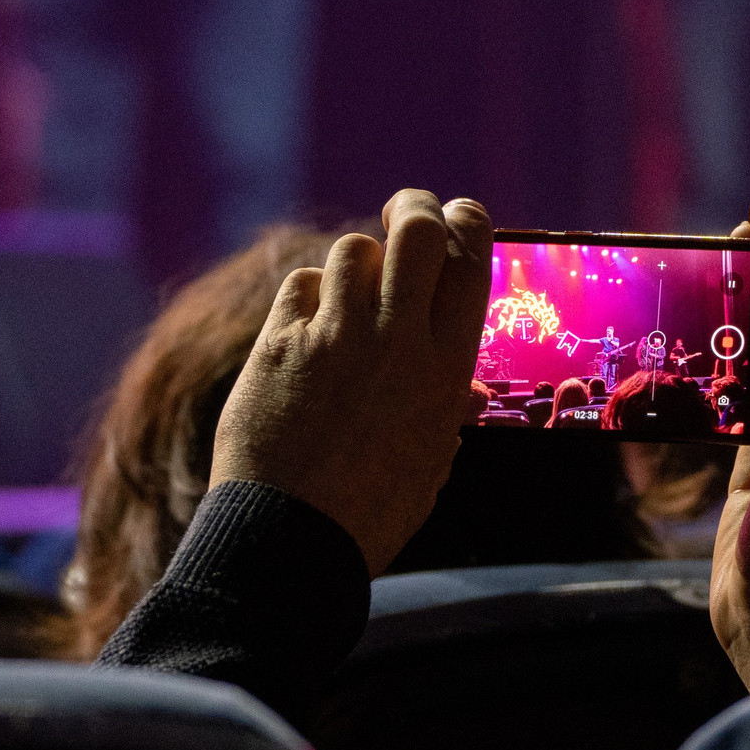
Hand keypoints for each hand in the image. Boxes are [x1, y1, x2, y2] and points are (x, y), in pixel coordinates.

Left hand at [213, 191, 492, 573]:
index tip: (457, 215)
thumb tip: (464, 387)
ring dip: (354, 266)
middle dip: (412, 208)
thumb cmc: (370, 512)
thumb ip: (445, 407)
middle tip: (402, 213)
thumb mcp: (431, 459)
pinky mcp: (278, 345)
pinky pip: (299, 287)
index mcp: (445, 368)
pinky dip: (306, 300)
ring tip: (347, 300)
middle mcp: (396, 341)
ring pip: (350, 250)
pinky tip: (305, 334)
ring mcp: (334, 338)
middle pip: (415, 228)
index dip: (465, 221)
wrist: (291, 542)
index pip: (470, 259)